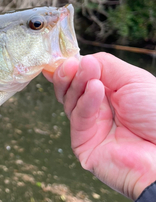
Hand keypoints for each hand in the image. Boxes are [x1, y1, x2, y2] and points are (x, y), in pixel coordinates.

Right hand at [43, 53, 155, 199]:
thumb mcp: (133, 80)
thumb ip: (104, 65)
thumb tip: (79, 59)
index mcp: (111, 94)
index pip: (82, 77)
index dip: (73, 67)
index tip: (68, 57)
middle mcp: (99, 110)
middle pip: (70, 89)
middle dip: (68, 74)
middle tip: (69, 63)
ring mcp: (90, 128)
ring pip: (70, 101)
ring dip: (77, 83)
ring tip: (87, 71)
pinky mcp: (83, 145)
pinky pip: (79, 118)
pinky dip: (86, 100)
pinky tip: (95, 88)